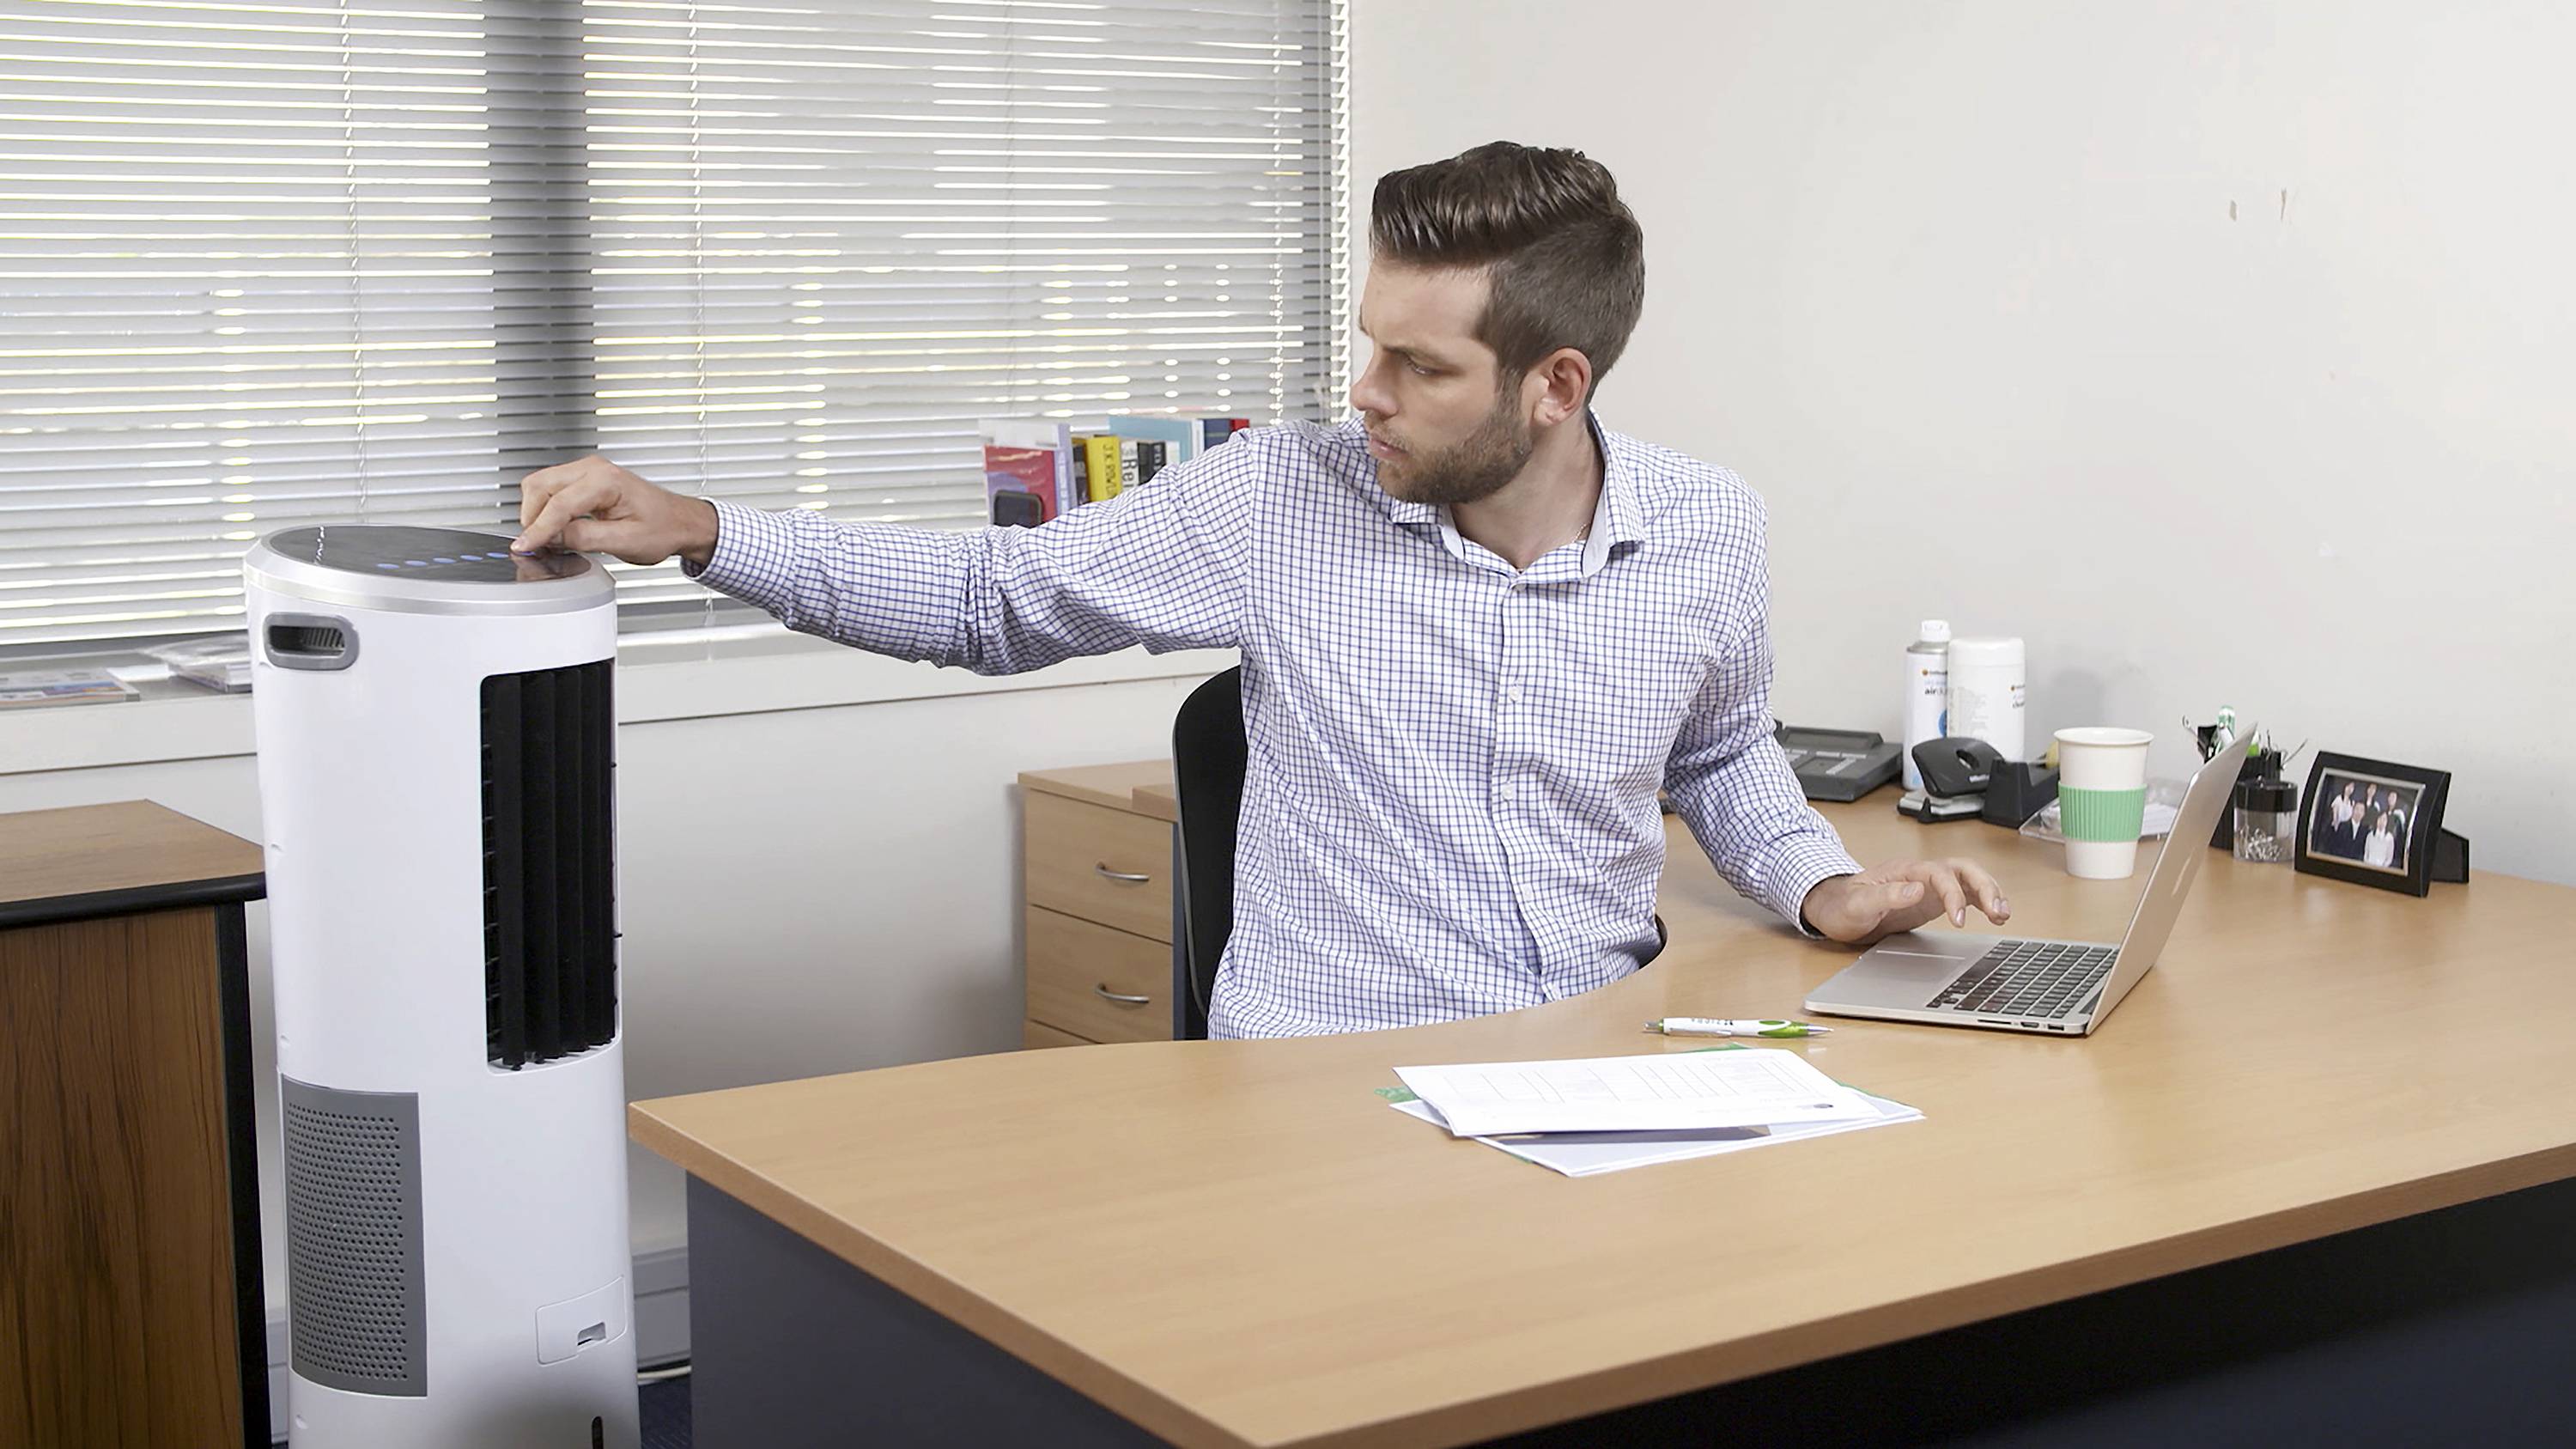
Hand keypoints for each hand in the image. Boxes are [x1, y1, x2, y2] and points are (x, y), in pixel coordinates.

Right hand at [513, 455, 720, 567]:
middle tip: (536, 545)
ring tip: (547, 537)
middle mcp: (593, 469)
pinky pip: (550, 488)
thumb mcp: (625, 542)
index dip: (538, 529)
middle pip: (540, 486)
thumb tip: (551, 538)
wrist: (679, 521)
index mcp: (606, 481)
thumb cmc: (662, 528)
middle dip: (532, 517)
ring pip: (540, 485)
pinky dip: (544, 507)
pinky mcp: (582, 478)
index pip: (559, 504)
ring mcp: (586, 470)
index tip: (524, 547)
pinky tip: (554, 527)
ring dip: (535, 511)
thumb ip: (584, 538)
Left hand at [1800, 858, 2010, 945]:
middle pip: (1962, 869)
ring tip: (2004, 913)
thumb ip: (1886, 895)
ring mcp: (1928, 886)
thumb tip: (1917, 889)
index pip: (1939, 874)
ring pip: (1968, 879)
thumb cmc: (1842, 905)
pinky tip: (1996, 915)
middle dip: (1984, 886)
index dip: (1953, 895)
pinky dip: (1982, 902)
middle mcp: (1920, 874)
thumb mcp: (1858, 904)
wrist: (1833, 910)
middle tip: (1998, 911)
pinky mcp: (1932, 900)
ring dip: (1989, 892)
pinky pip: (1964, 895)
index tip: (1959, 921)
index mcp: (1904, 871)